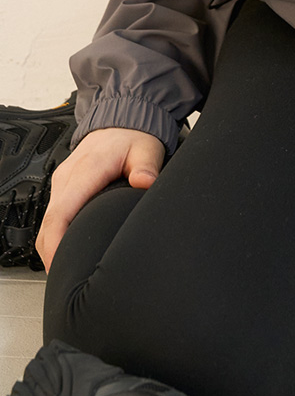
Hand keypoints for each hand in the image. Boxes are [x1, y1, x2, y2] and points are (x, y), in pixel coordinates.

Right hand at [35, 127, 164, 270]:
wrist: (123, 118)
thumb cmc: (134, 135)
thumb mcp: (146, 149)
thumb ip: (146, 168)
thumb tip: (144, 183)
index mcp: (85, 170)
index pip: (59, 214)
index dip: (56, 244)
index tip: (60, 266)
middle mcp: (68, 177)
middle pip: (47, 224)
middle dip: (51, 254)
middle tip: (66, 278)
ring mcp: (63, 181)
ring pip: (47, 221)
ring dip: (52, 245)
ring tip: (67, 268)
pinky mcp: (65, 185)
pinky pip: (53, 214)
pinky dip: (55, 233)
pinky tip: (68, 247)